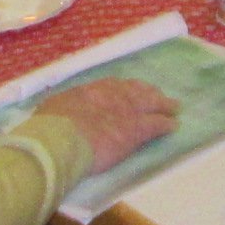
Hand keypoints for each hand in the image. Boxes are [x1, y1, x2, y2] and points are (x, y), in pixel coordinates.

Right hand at [35, 77, 178, 170]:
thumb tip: (57, 111)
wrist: (61, 139)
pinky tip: (173, 126)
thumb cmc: (50, 127)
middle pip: (136, 90)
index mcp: (90, 90)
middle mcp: (111, 95)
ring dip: (163, 105)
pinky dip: (166, 125)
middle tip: (158, 96)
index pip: (113, 85)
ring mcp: (125, 110)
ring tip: (173, 107)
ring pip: (151, 103)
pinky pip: (156, 124)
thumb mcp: (52, 109)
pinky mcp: (135, 129)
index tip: (130, 90)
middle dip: (148, 93)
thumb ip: (61, 108)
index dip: (125, 88)